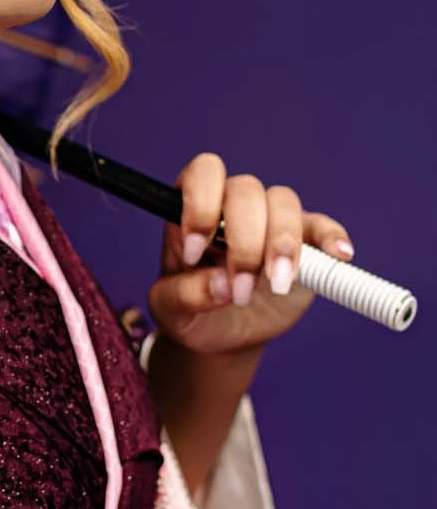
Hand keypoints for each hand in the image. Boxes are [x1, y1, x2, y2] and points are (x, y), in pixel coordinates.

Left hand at [148, 152, 355, 356]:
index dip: (201, 205)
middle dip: (245, 242)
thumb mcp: (170, 310)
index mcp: (191, 209)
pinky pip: (321, 225)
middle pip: (246, 190)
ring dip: (282, 242)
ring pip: (283, 202)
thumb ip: (185, 295)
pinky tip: (337, 256)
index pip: (202, 174)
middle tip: (241, 290)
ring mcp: (270, 219)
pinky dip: (331, 237)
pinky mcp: (305, 241)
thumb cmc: (191, 312)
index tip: (195, 251)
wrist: (224, 334)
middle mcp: (232, 205)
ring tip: (277, 285)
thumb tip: (222, 283)